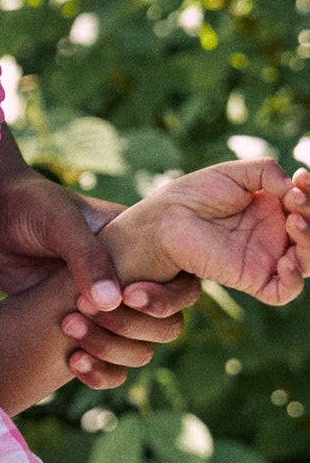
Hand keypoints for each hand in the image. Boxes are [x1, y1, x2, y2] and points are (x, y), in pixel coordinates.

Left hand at [0, 162, 197, 388]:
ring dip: (112, 350)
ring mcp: (106, 308)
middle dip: (132, 328)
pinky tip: (73, 362)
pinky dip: (98, 371)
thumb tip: (113, 302)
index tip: (127, 297)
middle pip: (164, 326)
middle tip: (80, 311)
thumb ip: (85, 257)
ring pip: (137, 349)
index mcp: (142, 248)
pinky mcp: (79, 327)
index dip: (165, 299)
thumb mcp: (59, 223)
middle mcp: (131, 281)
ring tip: (67, 328)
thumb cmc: (28, 206)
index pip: (182, 283)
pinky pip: (105, 362)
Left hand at [121, 161, 309, 306]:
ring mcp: (265, 258)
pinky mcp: (251, 279)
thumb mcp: (236, 173)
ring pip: (307, 261)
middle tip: (296, 198)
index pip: (307, 207)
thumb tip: (293, 188)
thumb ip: (268, 172)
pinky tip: (286, 259)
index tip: (301, 177)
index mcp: (274, 210)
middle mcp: (274, 236)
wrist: (166, 218)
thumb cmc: (196, 194)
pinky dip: (294, 278)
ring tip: (294, 220)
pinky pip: (284, 290)